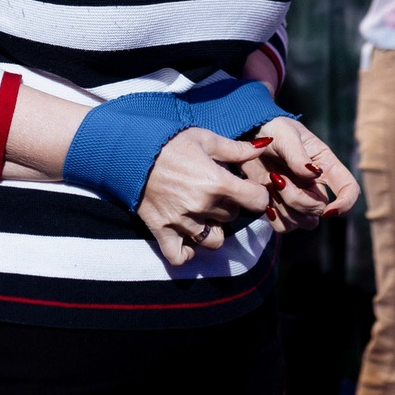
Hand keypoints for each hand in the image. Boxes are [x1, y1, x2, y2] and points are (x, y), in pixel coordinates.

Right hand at [136, 128, 273, 265]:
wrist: (130, 150)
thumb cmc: (170, 141)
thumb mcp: (205, 138)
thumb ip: (236, 148)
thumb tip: (264, 146)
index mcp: (216, 182)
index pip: (257, 200)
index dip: (259, 194)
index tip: (250, 189)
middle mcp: (201, 206)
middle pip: (233, 217)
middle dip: (230, 205)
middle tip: (218, 191)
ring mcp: (181, 221)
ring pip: (213, 240)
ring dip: (213, 228)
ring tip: (204, 213)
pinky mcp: (161, 229)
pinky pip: (179, 256)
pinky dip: (187, 252)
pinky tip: (189, 237)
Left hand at [248, 115, 359, 227]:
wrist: (247, 135)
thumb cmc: (271, 128)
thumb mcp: (285, 134)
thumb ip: (298, 155)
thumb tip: (313, 174)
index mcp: (326, 165)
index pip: (349, 188)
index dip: (345, 203)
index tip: (329, 210)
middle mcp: (316, 185)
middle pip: (320, 209)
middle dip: (299, 200)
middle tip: (276, 180)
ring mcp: (298, 197)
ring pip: (305, 222)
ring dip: (287, 210)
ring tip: (270, 186)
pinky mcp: (280, 206)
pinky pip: (285, 226)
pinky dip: (276, 219)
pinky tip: (266, 201)